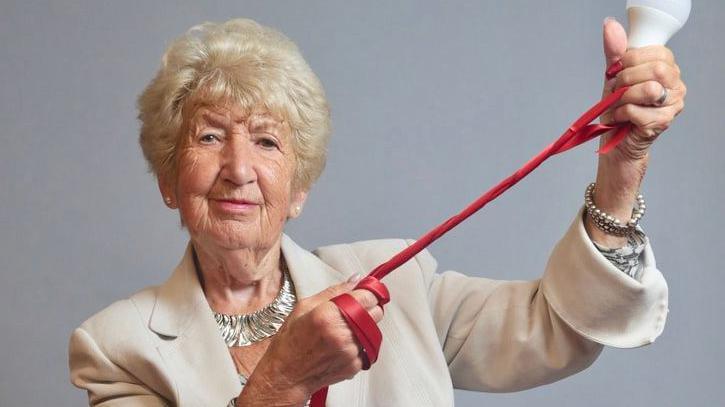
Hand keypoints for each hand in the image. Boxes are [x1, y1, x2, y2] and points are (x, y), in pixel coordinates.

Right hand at [238, 276, 384, 405]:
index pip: (368, 297)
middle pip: (376, 313)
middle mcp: (343, 333)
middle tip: (353, 311)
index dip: (368, 293)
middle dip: (368, 309)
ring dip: (363, 327)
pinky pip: (368, 347)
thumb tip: (356, 279)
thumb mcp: (305, 306)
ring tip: (342, 330)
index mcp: (329, 315)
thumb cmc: (291, 341)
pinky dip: (359, 344)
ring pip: (374, 331)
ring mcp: (351, 351)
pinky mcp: (356, 365)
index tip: (365, 293)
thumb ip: (334, 291)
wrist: (287, 374)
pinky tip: (340, 345)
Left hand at [599, 17, 686, 161]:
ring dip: (622, 98)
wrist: (615, 141)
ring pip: (649, 90)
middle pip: (656, 70)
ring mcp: (672, 105)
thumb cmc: (618, 108)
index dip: (630, 60)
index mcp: (668, 69)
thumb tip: (610, 26)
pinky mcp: (662, 123)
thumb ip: (614, 52)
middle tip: (614, 90)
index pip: (657, 52)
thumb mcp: (614, 77)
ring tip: (616, 105)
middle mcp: (676, 86)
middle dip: (626, 79)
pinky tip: (618, 118)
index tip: (617, 71)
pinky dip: (620, 114)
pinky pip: (637, 111)